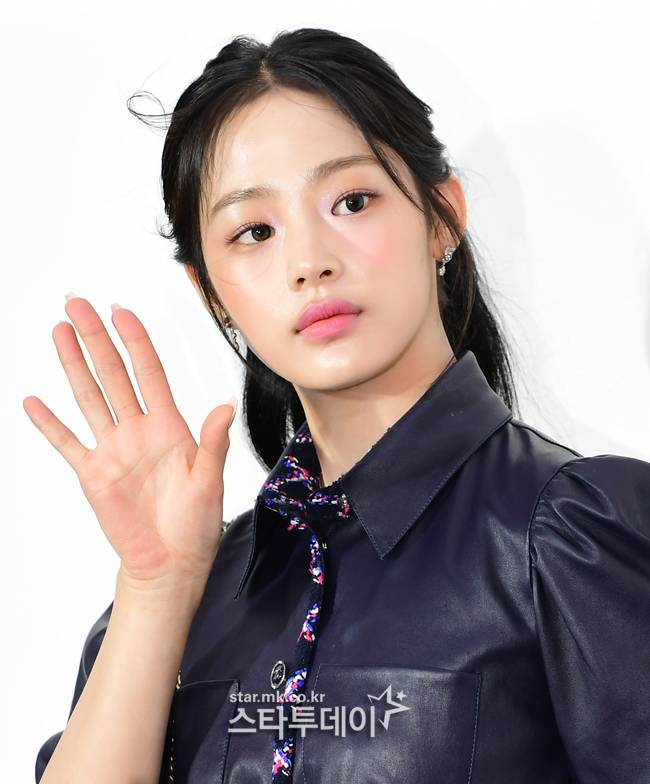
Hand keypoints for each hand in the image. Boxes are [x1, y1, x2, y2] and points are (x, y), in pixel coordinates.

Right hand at [23, 296, 235, 587]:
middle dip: (96, 338)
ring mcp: (113, 450)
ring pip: (89, 397)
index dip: (136, 341)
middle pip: (113, 374)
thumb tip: (224, 407)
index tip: (121, 311)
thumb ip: (213, 443)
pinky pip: (67, 443)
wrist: (171, 562)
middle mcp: (138, 430)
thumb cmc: (196, 523)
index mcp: (169, 426)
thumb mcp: (210, 481)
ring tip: (59, 331)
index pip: (149, 372)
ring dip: (73, 365)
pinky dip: (50, 424)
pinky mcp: (93, 474)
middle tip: (76, 303)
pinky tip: (33, 401)